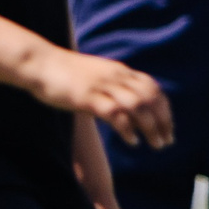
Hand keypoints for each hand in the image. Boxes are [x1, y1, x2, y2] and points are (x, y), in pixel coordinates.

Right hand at [40, 50, 172, 147]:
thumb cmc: (65, 74)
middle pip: (150, 98)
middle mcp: (115, 76)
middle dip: (163, 121)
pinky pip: (115, 113)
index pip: (152, 88)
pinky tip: (132, 141)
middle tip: (167, 141)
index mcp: (119, 71)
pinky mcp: (87, 97)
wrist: (40, 63)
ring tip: (156, 145)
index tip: (168, 127)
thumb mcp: (95, 77)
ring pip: (137, 106)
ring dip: (151, 127)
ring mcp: (102, 86)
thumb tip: (123, 104)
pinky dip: (128, 129)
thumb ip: (111, 86)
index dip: (164, 109)